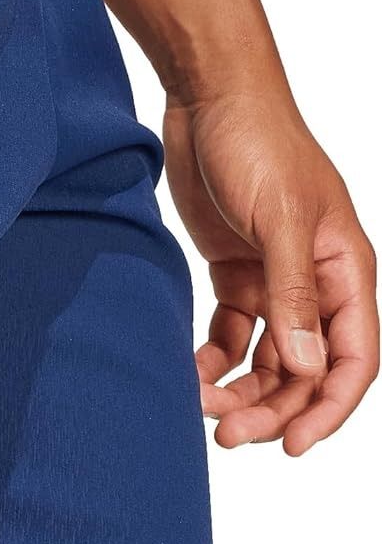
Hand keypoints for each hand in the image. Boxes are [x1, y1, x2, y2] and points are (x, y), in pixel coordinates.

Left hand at [164, 88, 377, 453]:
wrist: (209, 96)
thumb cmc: (258, 143)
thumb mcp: (281, 220)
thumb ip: (293, 297)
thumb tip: (306, 368)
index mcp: (346, 270)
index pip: (353, 358)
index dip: (328, 408)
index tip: (292, 446)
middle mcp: (316, 282)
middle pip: (305, 369)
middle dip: (272, 408)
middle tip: (225, 436)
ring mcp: (275, 279)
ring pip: (267, 360)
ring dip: (240, 391)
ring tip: (201, 408)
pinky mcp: (235, 272)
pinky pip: (231, 335)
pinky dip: (214, 360)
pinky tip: (191, 372)